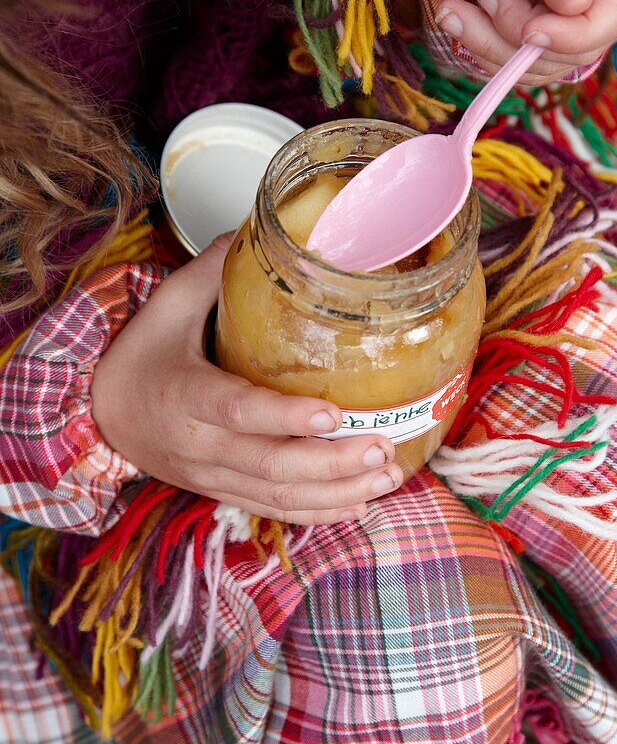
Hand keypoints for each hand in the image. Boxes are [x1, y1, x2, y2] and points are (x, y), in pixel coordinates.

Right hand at [91, 235, 401, 524]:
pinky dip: (319, 512)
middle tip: (381, 447)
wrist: (101, 418)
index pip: (238, 411)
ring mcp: (213, 475)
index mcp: (185, 396)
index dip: (284, 417)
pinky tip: (361, 505)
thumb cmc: (138, 359)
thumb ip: (211, 273)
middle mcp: (200, 444)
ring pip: (278, 495)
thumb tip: (258, 230)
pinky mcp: (224, 491)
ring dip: (337, 492)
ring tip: (387, 476)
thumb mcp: (165, 308)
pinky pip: (274, 510)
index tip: (332, 411)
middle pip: (269, 465)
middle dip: (331, 463)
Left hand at [436, 0, 616, 84]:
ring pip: (538, 66)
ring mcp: (572, 31)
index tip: (530, 30)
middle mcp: (605, 5)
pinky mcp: (540, 47)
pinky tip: (458, 16)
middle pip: (574, 50)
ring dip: (491, 40)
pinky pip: (514, 68)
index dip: (574, 35)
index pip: (615, 17)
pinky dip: (481, 47)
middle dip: (518, 30)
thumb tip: (575, 4)